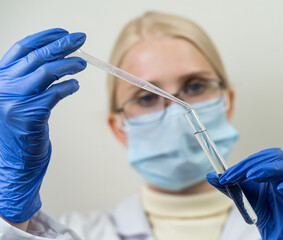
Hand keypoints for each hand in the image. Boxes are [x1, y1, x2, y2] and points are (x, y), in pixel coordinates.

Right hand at [0, 28, 85, 222]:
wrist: (13, 165)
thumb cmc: (19, 132)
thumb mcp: (17, 100)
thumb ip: (28, 81)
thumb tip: (57, 60)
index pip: (21, 49)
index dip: (44, 38)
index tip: (64, 33)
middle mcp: (2, 87)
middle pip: (36, 57)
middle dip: (62, 45)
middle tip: (81, 38)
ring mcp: (12, 101)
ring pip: (45, 72)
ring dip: (68, 64)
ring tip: (83, 63)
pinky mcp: (27, 116)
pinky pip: (53, 94)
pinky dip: (67, 87)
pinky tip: (75, 85)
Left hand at [207, 148, 282, 239]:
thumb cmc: (269, 213)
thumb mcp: (247, 198)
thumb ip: (231, 187)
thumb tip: (210, 176)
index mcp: (276, 168)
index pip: (261, 158)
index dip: (243, 164)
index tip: (226, 174)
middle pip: (276, 157)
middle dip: (254, 164)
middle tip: (237, 175)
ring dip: (272, 168)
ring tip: (253, 176)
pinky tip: (281, 188)